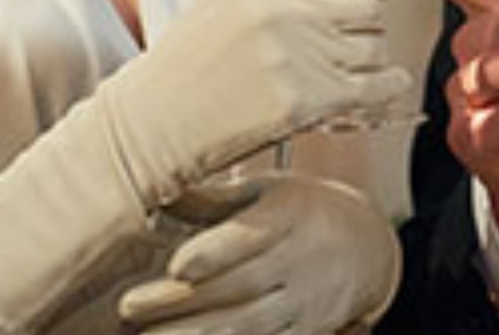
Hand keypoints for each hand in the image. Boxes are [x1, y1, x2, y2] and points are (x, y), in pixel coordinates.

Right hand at [106, 0, 412, 205]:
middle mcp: (284, 10)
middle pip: (369, 4)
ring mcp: (296, 55)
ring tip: (364, 65)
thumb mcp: (223, 5)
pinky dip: (389, 86)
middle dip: (372, 20)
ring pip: (374, 45)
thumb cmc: (181, 72)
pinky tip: (389, 85)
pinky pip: (374, 87)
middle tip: (364, 34)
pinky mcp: (305, 101)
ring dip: (375, 57)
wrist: (151, 125)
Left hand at [118, 174, 396, 334]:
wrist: (370, 249)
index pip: (250, 236)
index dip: (215, 252)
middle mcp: (297, 262)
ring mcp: (303, 304)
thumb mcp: (267, 192)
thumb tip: (154, 179)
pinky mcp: (305, 334)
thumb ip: (211, 199)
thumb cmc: (303, 212)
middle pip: (237, 287)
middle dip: (180, 303)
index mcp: (287, 216)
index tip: (178, 264)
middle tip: (128, 308)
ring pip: (247, 327)